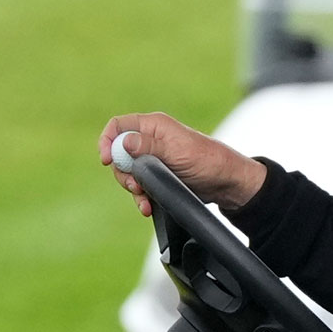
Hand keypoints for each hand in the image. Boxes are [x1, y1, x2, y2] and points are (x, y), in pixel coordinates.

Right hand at [98, 112, 265, 214]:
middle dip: (122, 172)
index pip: (119, 126)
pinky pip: (139, 185)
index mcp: (154, 125)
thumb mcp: (177, 152)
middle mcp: (150, 140)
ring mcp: (153, 158)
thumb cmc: (208, 160)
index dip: (108, 141)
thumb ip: (149, 147)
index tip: (106, 160)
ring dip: (132, 188)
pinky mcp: (158, 175)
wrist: (225, 183)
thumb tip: (124, 141)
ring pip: (128, 172)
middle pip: (118, 153)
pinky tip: (146, 206)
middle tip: (134, 185)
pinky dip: (140, 196)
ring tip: (144, 198)